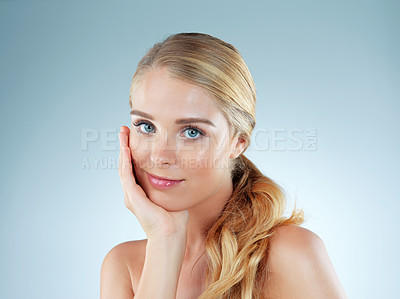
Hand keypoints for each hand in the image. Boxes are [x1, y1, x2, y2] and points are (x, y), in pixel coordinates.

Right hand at [118, 126, 188, 240]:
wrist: (171, 234)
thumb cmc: (176, 220)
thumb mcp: (173, 196)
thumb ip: (172, 184)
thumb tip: (179, 173)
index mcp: (141, 193)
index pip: (135, 167)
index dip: (134, 152)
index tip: (135, 137)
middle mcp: (133, 193)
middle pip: (126, 164)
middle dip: (125, 146)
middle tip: (124, 130)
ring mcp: (130, 195)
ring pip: (123, 166)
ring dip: (123, 149)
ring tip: (123, 133)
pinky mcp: (132, 197)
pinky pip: (126, 174)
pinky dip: (126, 160)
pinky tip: (126, 148)